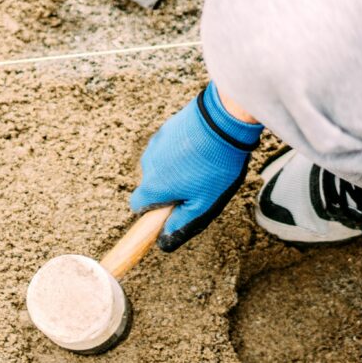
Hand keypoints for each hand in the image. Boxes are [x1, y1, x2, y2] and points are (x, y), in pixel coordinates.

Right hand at [130, 83, 262, 249]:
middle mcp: (147, 166)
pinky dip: (179, 152)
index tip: (173, 208)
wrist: (223, 120)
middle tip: (197, 186)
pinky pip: (168, 148)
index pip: (138, 206)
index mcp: (153, 186)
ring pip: (160, 165)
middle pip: (151, 185)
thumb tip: (164, 242)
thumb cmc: (214, 166)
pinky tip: (201, 149)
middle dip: (169, 188)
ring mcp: (155, 145)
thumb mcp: (203, 203)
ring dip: (175, 169)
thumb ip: (181, 224)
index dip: (154, 211)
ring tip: (203, 165)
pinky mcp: (165, 129)